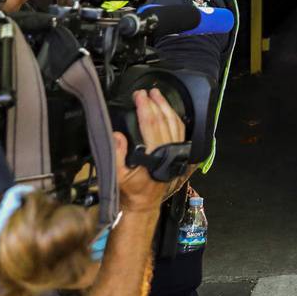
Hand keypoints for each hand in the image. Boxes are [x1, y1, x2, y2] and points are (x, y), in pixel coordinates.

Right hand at [111, 88, 187, 214]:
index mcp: (154, 155)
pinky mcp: (178, 154)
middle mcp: (168, 151)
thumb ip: (117, 154)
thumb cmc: (131, 190)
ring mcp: (175, 152)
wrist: (144, 203)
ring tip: (158, 95)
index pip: (151, 124)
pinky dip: (175, 117)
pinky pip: (180, 131)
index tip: (139, 96)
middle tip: (146, 91)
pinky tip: (168, 110)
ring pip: (175, 123)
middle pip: (163, 120)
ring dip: (166, 107)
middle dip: (155, 103)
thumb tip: (116, 134)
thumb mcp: (117, 175)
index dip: (145, 107)